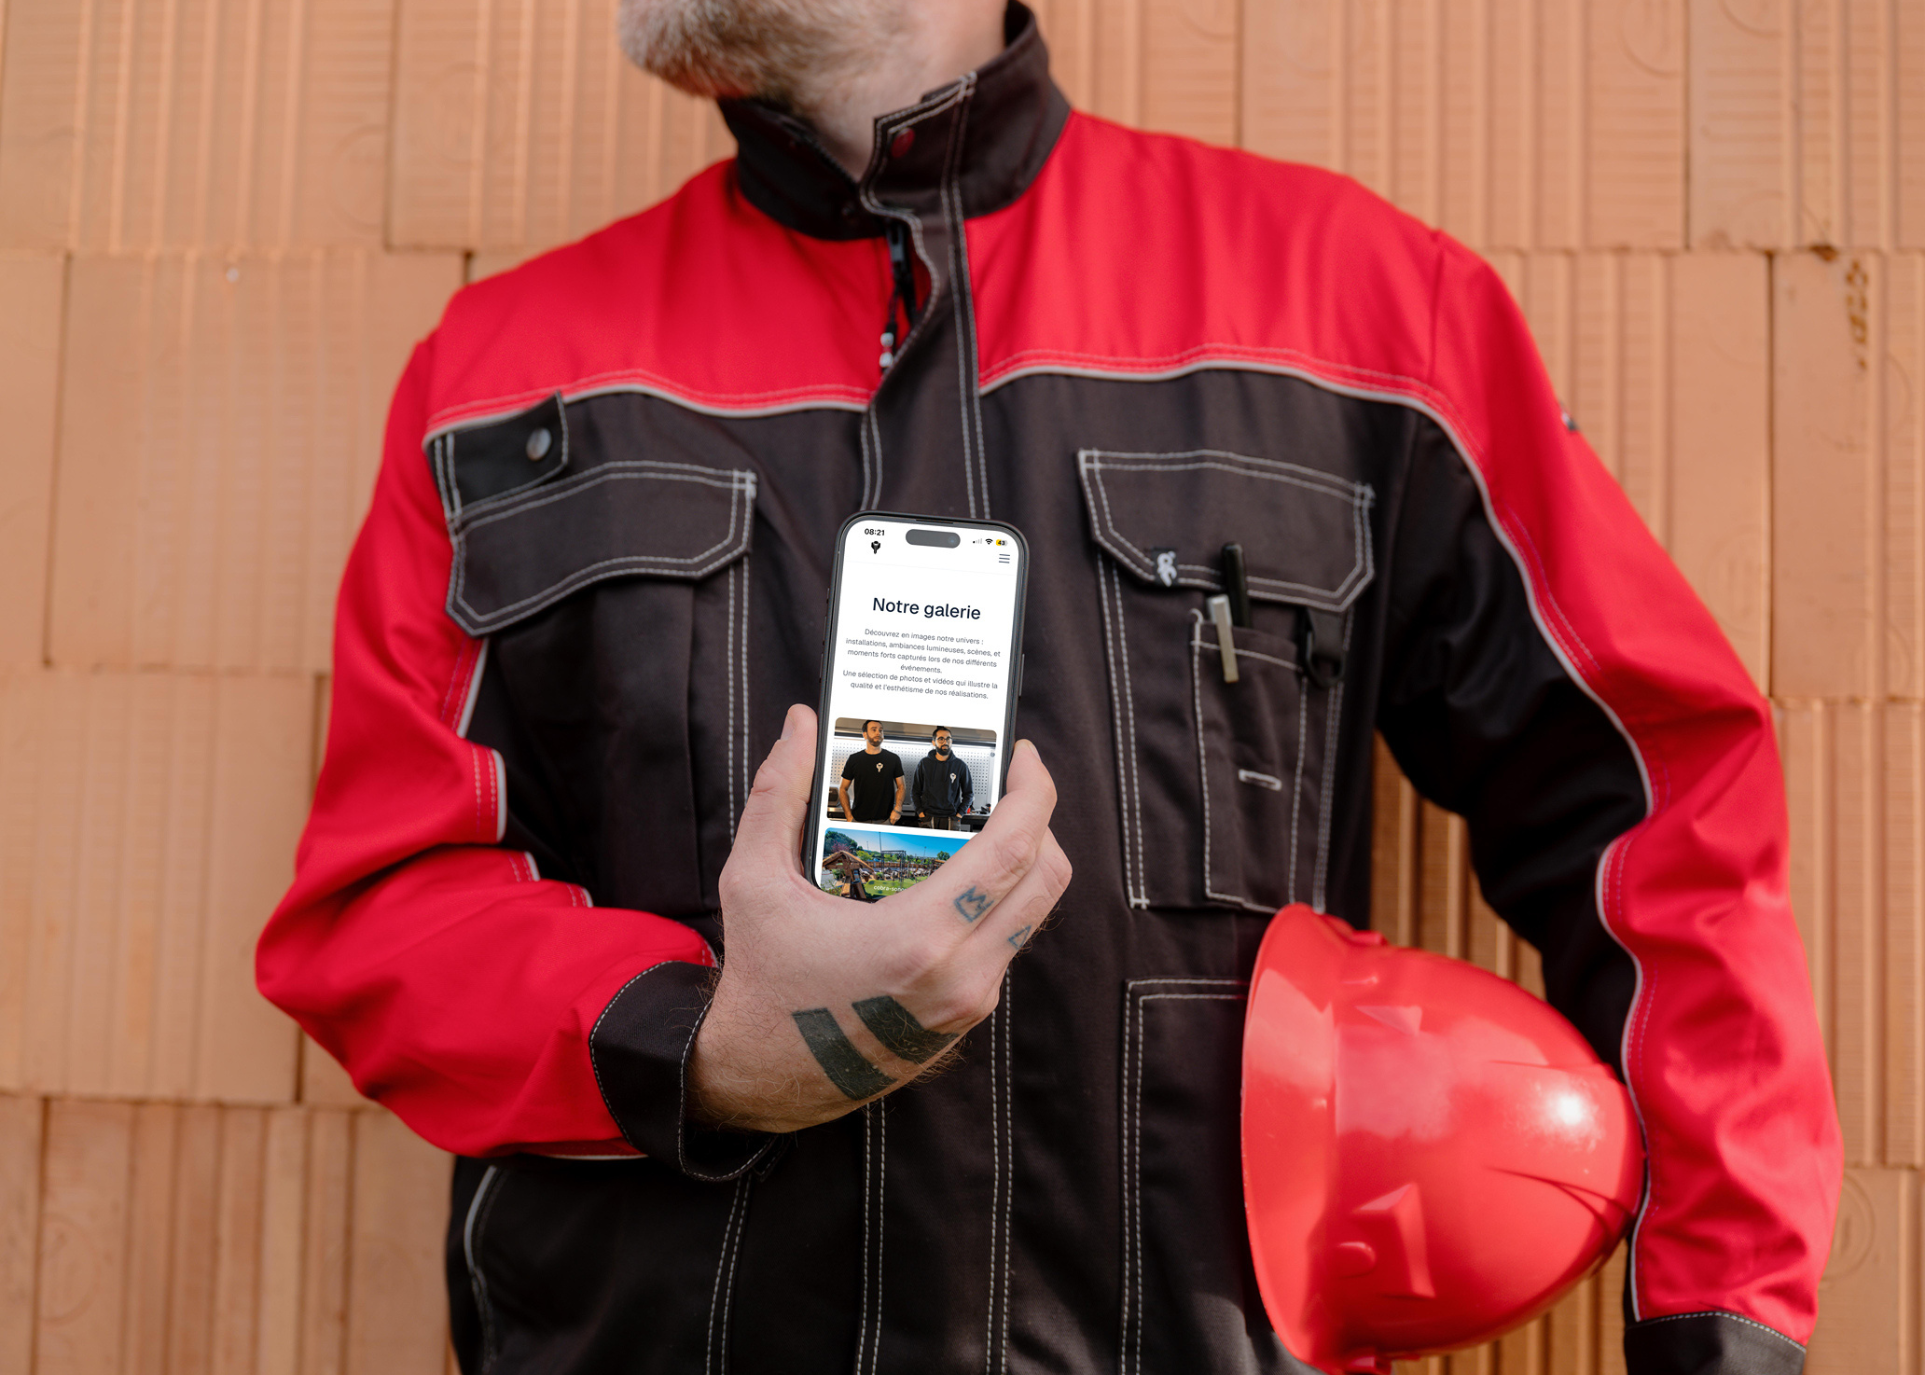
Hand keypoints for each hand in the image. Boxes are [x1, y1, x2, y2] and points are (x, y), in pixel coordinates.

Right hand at [690, 705, 1070, 1133]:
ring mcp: (970, 1002)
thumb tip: (800, 725)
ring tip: (984, 824)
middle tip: (1011, 783)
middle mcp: (961, 975)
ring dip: (1023, 861)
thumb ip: (777, 794)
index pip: (1014, 851)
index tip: (1024, 756)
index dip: (1033, 792)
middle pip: (1046, 878)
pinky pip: (1008, 944)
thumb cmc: (761, 982)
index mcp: (917, 939)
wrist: (761, 1079)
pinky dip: (998, 900)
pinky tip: (958, 877)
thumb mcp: (753, 881)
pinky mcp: (967, 1017)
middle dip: (1041, 818)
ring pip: (1034, 913)